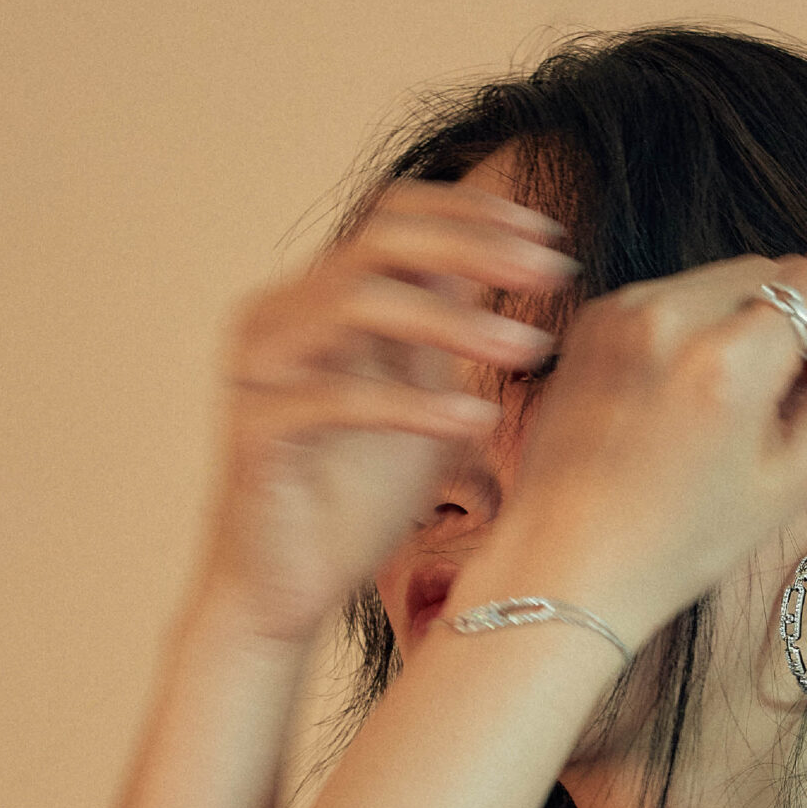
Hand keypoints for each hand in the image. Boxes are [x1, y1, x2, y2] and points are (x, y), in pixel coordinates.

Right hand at [195, 181, 576, 642]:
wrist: (282, 593)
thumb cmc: (354, 502)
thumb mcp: (419, 396)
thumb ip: (449, 331)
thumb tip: (522, 262)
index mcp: (318, 297)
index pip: (395, 216)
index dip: (474, 214)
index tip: (550, 239)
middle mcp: (281, 315)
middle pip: (379, 240)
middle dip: (473, 246)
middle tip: (551, 273)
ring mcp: (260, 365)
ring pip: (357, 302)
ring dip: (454, 322)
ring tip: (527, 351)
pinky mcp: (255, 429)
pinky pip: (335, 398)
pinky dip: (413, 405)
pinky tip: (477, 422)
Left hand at [457, 247, 806, 651]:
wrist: (571, 565)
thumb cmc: (686, 539)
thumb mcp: (800, 469)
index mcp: (733, 358)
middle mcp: (673, 314)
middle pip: (780, 268)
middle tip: (805, 393)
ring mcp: (625, 309)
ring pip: (728, 276)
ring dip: (756, 316)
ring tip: (744, 401)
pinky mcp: (594, 317)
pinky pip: (676, 293)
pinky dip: (701, 325)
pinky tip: (693, 394)